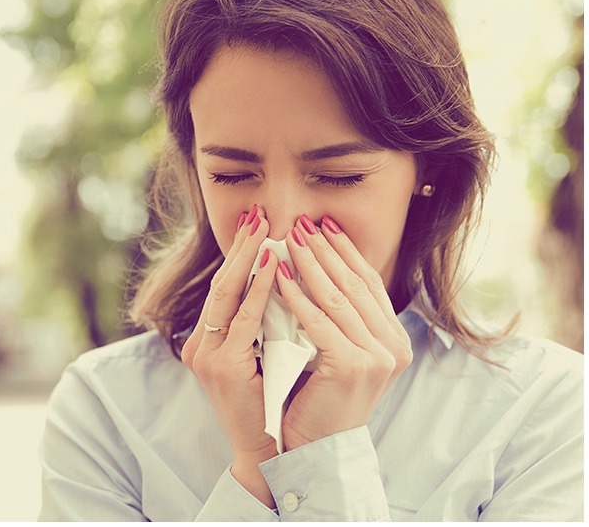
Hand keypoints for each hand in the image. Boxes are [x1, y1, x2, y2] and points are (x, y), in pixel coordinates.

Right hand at [180, 205, 280, 505]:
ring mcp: (207, 355)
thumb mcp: (262, 359)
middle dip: (239, 246)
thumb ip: (264, 327)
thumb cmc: (272, 408)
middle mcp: (200, 345)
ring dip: (246, 258)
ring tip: (263, 229)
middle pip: (220, 283)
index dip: (239, 255)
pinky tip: (273, 267)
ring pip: (226, 294)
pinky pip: (243, 319)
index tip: (256, 225)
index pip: (224, 288)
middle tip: (257, 213)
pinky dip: (259, 290)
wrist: (266, 453)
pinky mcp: (222, 366)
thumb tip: (286, 288)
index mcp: (207, 343)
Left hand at [276, 214, 412, 450]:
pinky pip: (319, 322)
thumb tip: (319, 267)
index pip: (368, 284)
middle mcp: (393, 347)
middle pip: (355, 284)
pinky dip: (297, 296)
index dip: (345, 252)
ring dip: (310, 264)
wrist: (314, 450)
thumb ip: (338, 319)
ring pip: (338, 298)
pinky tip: (278, 276)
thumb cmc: (316, 401)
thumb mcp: (335, 353)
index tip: (324, 225)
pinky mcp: (352, 366)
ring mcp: (377, 357)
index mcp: (394, 341)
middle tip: (303, 222)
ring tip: (289, 238)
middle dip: (327, 250)